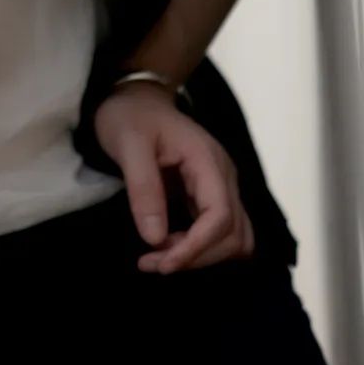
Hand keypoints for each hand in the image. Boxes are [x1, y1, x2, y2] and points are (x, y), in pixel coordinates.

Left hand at [93, 82, 255, 272]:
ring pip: (234, 239)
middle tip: (150, 262)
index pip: (220, 215)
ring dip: (201, 257)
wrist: (137, 100)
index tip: (163, 264)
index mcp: (207, 159)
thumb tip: (155, 239)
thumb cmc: (130, 117)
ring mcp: (221, 186)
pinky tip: (168, 247)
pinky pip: (221, 233)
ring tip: (158, 258)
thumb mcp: (128, 145)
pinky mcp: (211, 196)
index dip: (197, 247)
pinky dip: (201, 249)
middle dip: (195, 256)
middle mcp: (223, 175)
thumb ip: (143, 188)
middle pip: (233, 234)